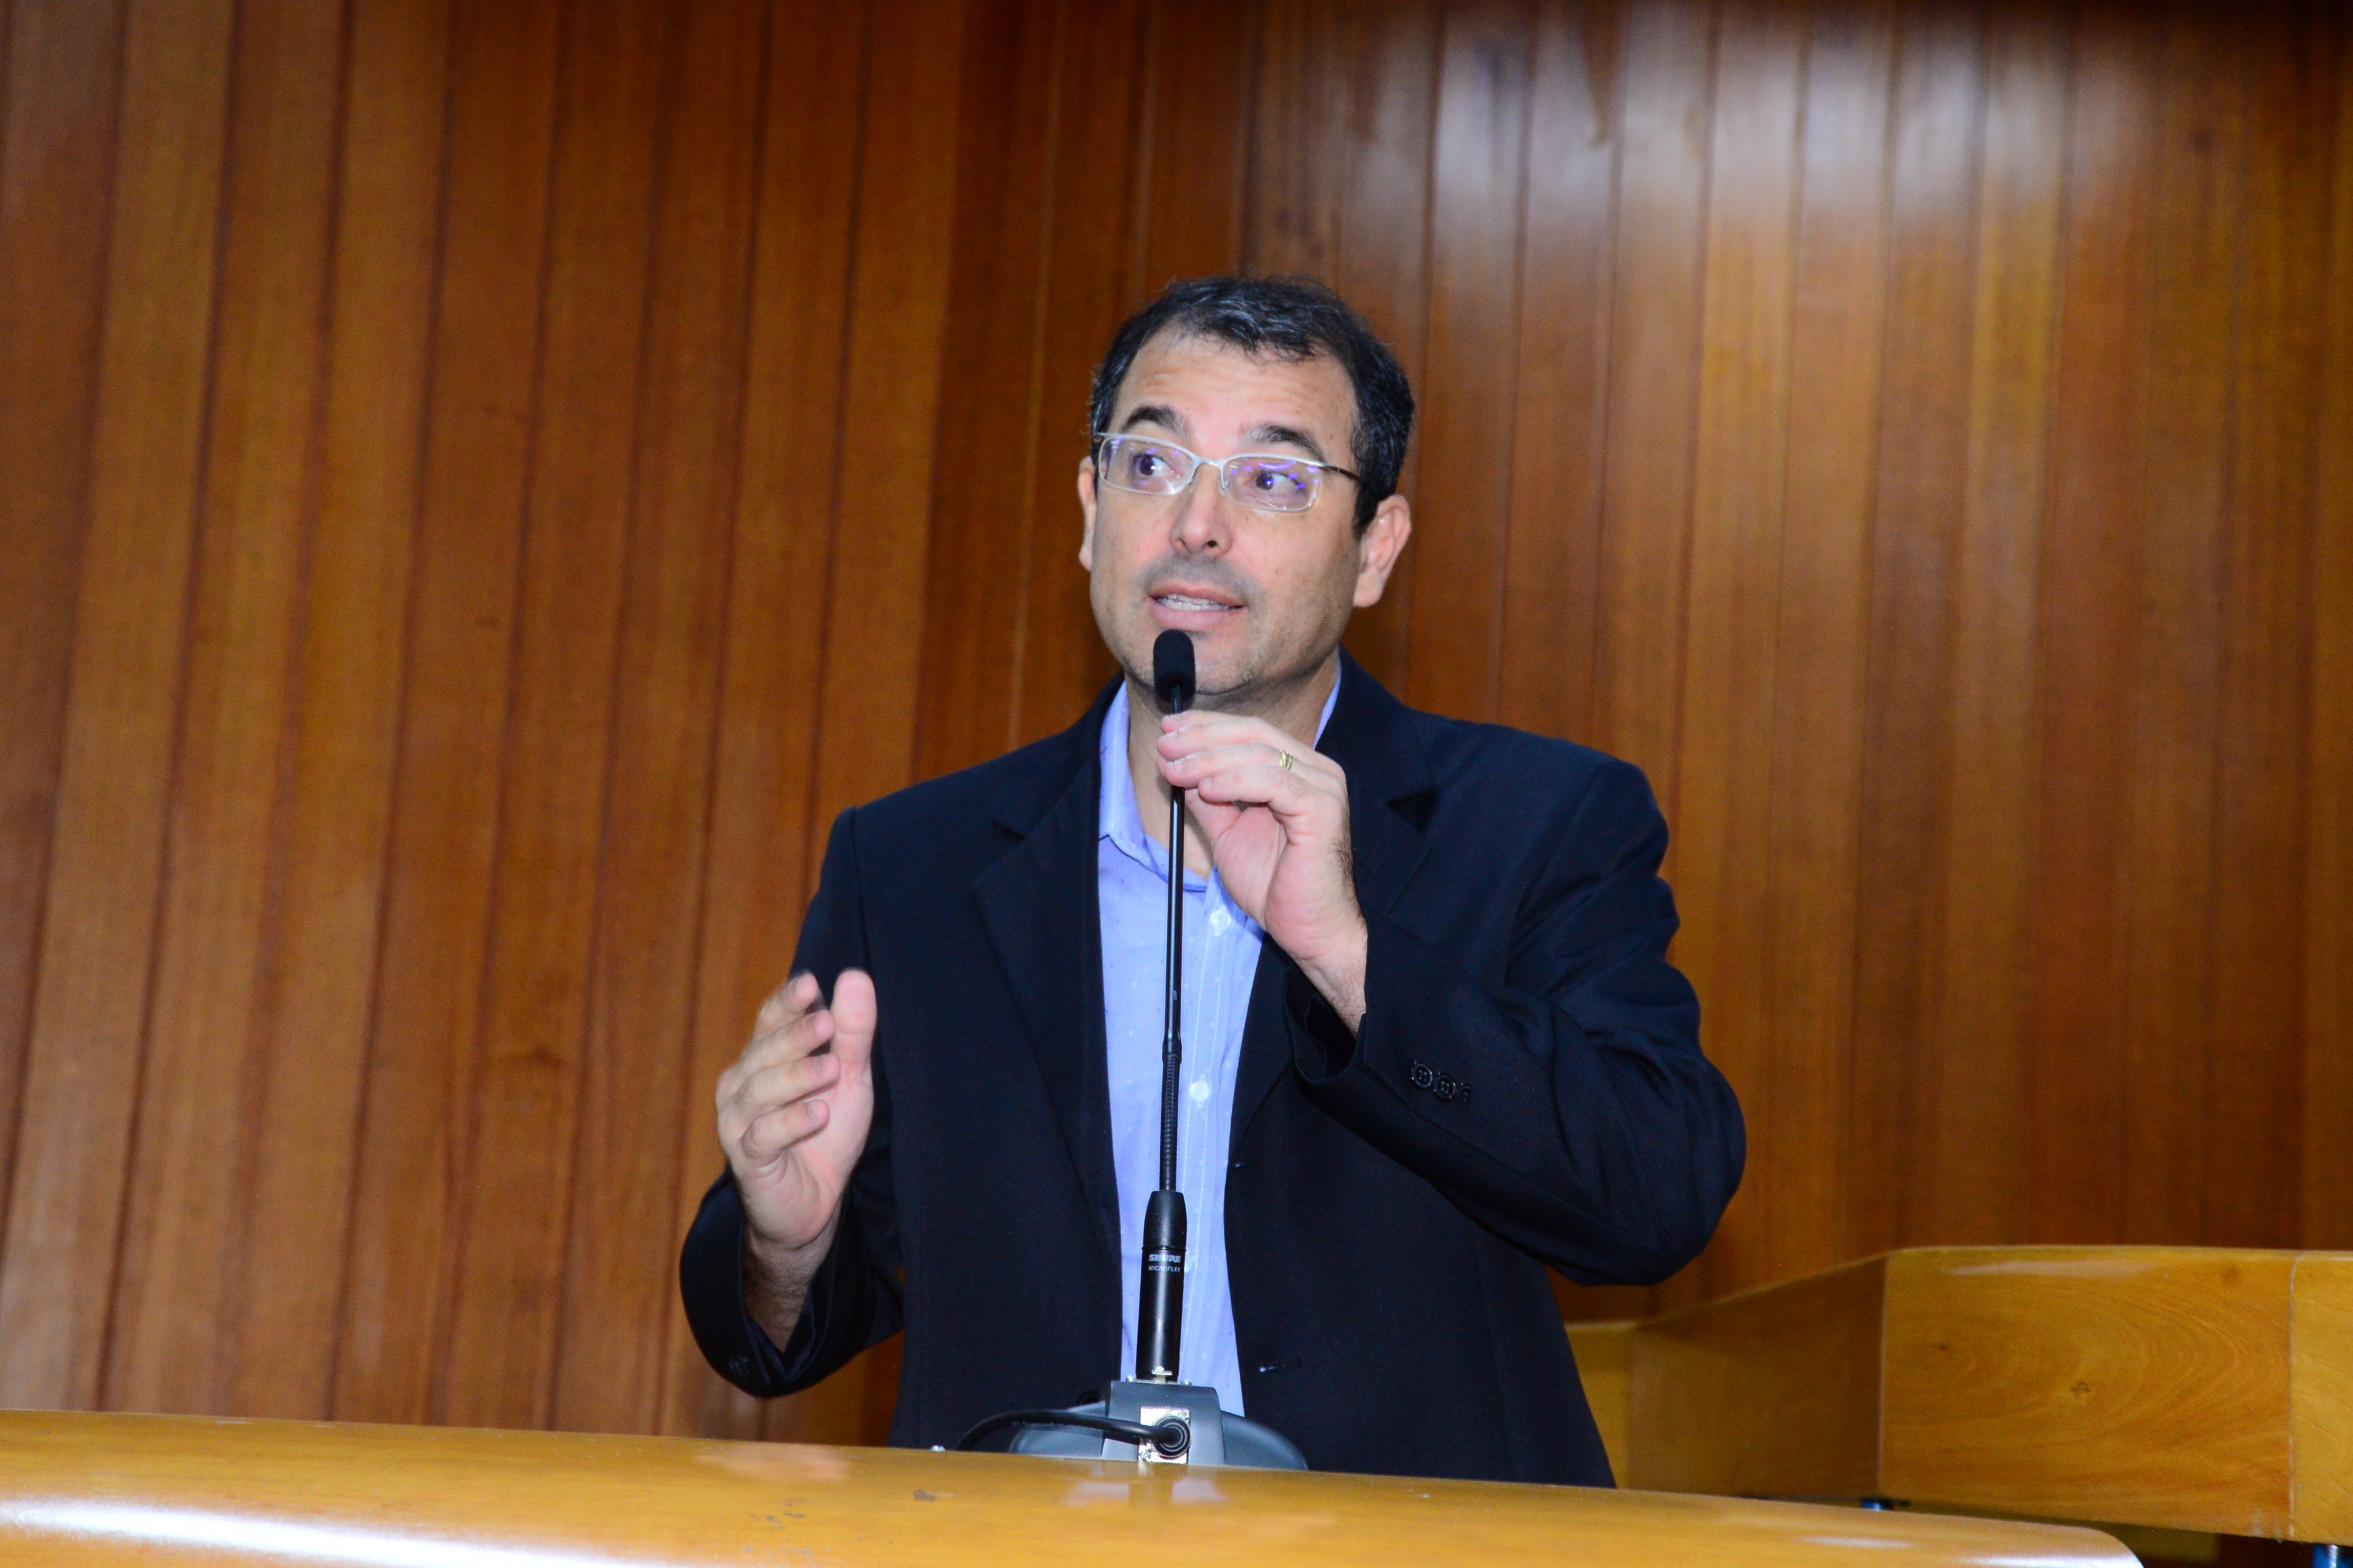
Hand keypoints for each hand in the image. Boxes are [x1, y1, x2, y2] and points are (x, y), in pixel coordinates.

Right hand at [716, 970, 877, 1261]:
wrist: (815, 1203)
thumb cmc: (826, 1133)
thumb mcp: (849, 1078)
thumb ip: (852, 1032)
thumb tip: (854, 976)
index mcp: (763, 1058)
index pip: (770, 1020)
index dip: (787, 1002)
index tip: (811, 983)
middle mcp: (741, 1084)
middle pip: (764, 1051)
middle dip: (796, 1035)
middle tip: (827, 1022)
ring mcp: (739, 1123)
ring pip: (759, 1090)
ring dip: (797, 1077)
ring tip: (833, 1068)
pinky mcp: (747, 1160)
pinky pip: (763, 1136)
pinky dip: (791, 1123)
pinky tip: (819, 1114)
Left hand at [1157, 714, 1367, 1028]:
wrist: (1309, 930)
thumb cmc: (1275, 886)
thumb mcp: (1228, 833)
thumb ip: (1208, 799)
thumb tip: (1177, 766)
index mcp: (1300, 770)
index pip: (1251, 731)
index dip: (1207, 726)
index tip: (1168, 730)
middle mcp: (1317, 771)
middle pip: (1254, 734)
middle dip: (1202, 736)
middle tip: (1164, 744)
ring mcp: (1323, 788)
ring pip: (1259, 754)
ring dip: (1209, 758)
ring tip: (1174, 769)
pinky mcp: (1322, 809)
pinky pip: (1274, 782)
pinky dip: (1234, 782)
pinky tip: (1205, 789)